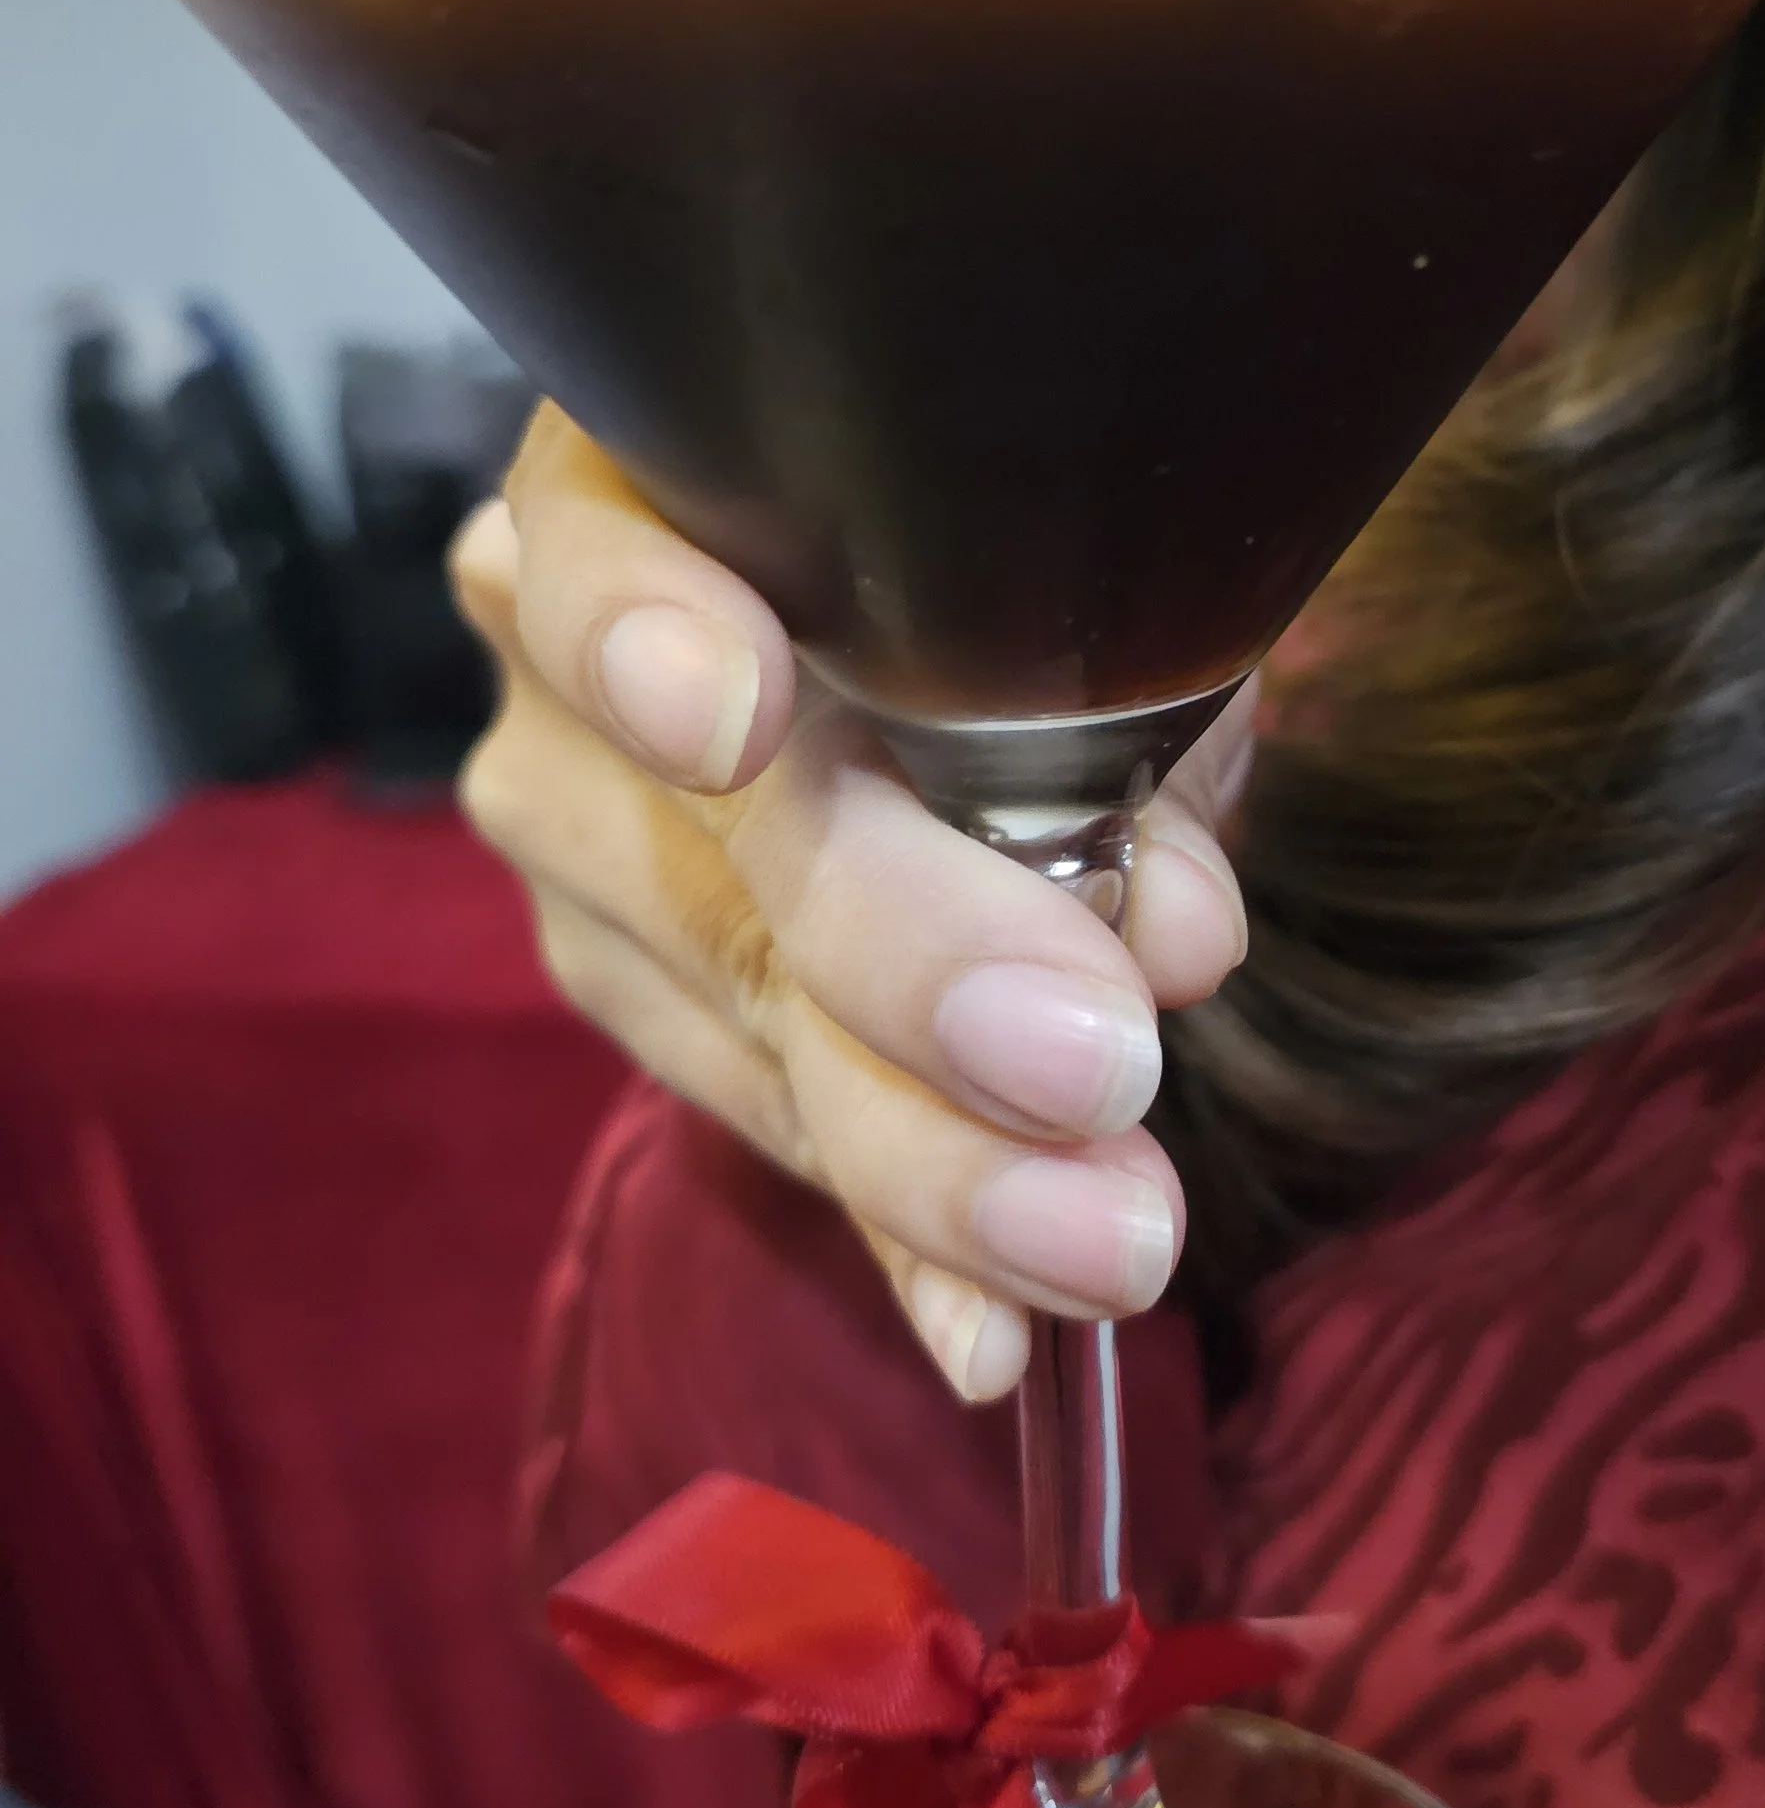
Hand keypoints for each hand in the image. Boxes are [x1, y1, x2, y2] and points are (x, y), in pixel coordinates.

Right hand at [453, 406, 1253, 1402]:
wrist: (960, 607)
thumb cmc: (1034, 551)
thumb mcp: (1106, 587)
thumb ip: (1127, 715)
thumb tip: (1159, 928)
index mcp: (659, 477)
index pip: (598, 536)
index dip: (649, 625)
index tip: (738, 719)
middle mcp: (562, 651)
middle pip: (703, 831)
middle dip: (907, 968)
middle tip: (1088, 1067)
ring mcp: (578, 832)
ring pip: (741, 1009)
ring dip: (935, 1150)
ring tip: (1108, 1234)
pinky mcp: (633, 989)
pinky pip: (767, 1120)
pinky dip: (904, 1233)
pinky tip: (991, 1330)